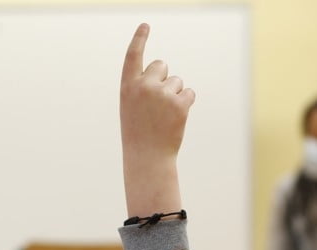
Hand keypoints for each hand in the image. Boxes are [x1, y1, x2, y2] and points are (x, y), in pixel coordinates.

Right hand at [120, 23, 194, 217]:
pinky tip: (177, 118)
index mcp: (128, 87)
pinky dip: (186, 102)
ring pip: (177, 81)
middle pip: (161, 65)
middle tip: (157, 103)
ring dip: (175, 95)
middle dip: (163, 78)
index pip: (133, 56)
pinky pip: (189, 92)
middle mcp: (144, 86)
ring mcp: (162, 93)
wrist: (147, 158)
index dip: (139, 39)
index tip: (145, 25)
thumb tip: (167, 77)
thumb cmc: (138, 134)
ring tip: (164, 116)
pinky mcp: (179, 102)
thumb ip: (143, 88)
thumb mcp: (133, 109)